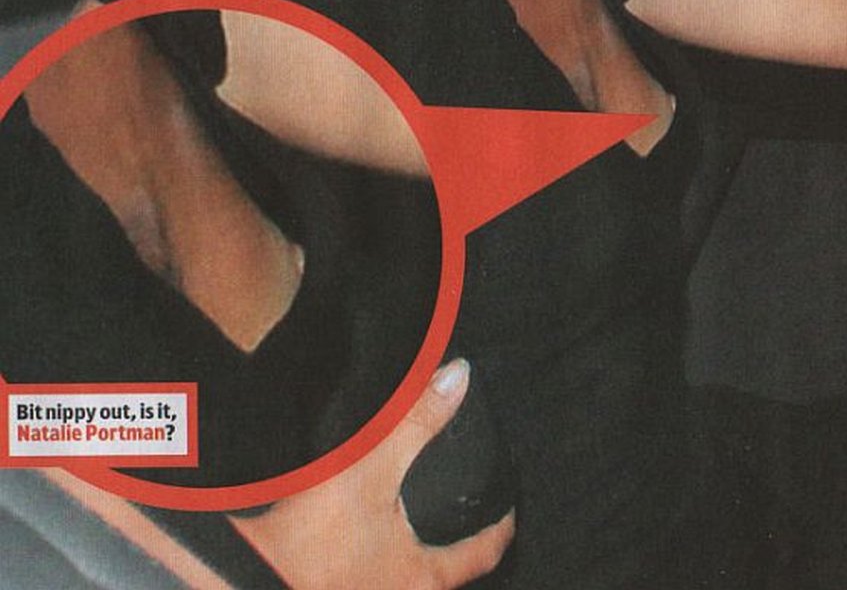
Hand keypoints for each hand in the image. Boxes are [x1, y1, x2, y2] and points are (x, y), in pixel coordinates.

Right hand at [231, 360, 514, 589]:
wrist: (235, 572)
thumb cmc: (309, 534)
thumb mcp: (368, 466)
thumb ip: (416, 421)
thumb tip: (459, 378)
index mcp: (417, 578)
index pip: (478, 557)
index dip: (498, 531)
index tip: (510, 515)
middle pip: (439, 580)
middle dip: (450, 552)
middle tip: (462, 518)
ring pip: (401, 581)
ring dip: (406, 559)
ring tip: (407, 527)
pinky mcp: (320, 586)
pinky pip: (361, 576)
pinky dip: (369, 559)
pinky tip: (352, 535)